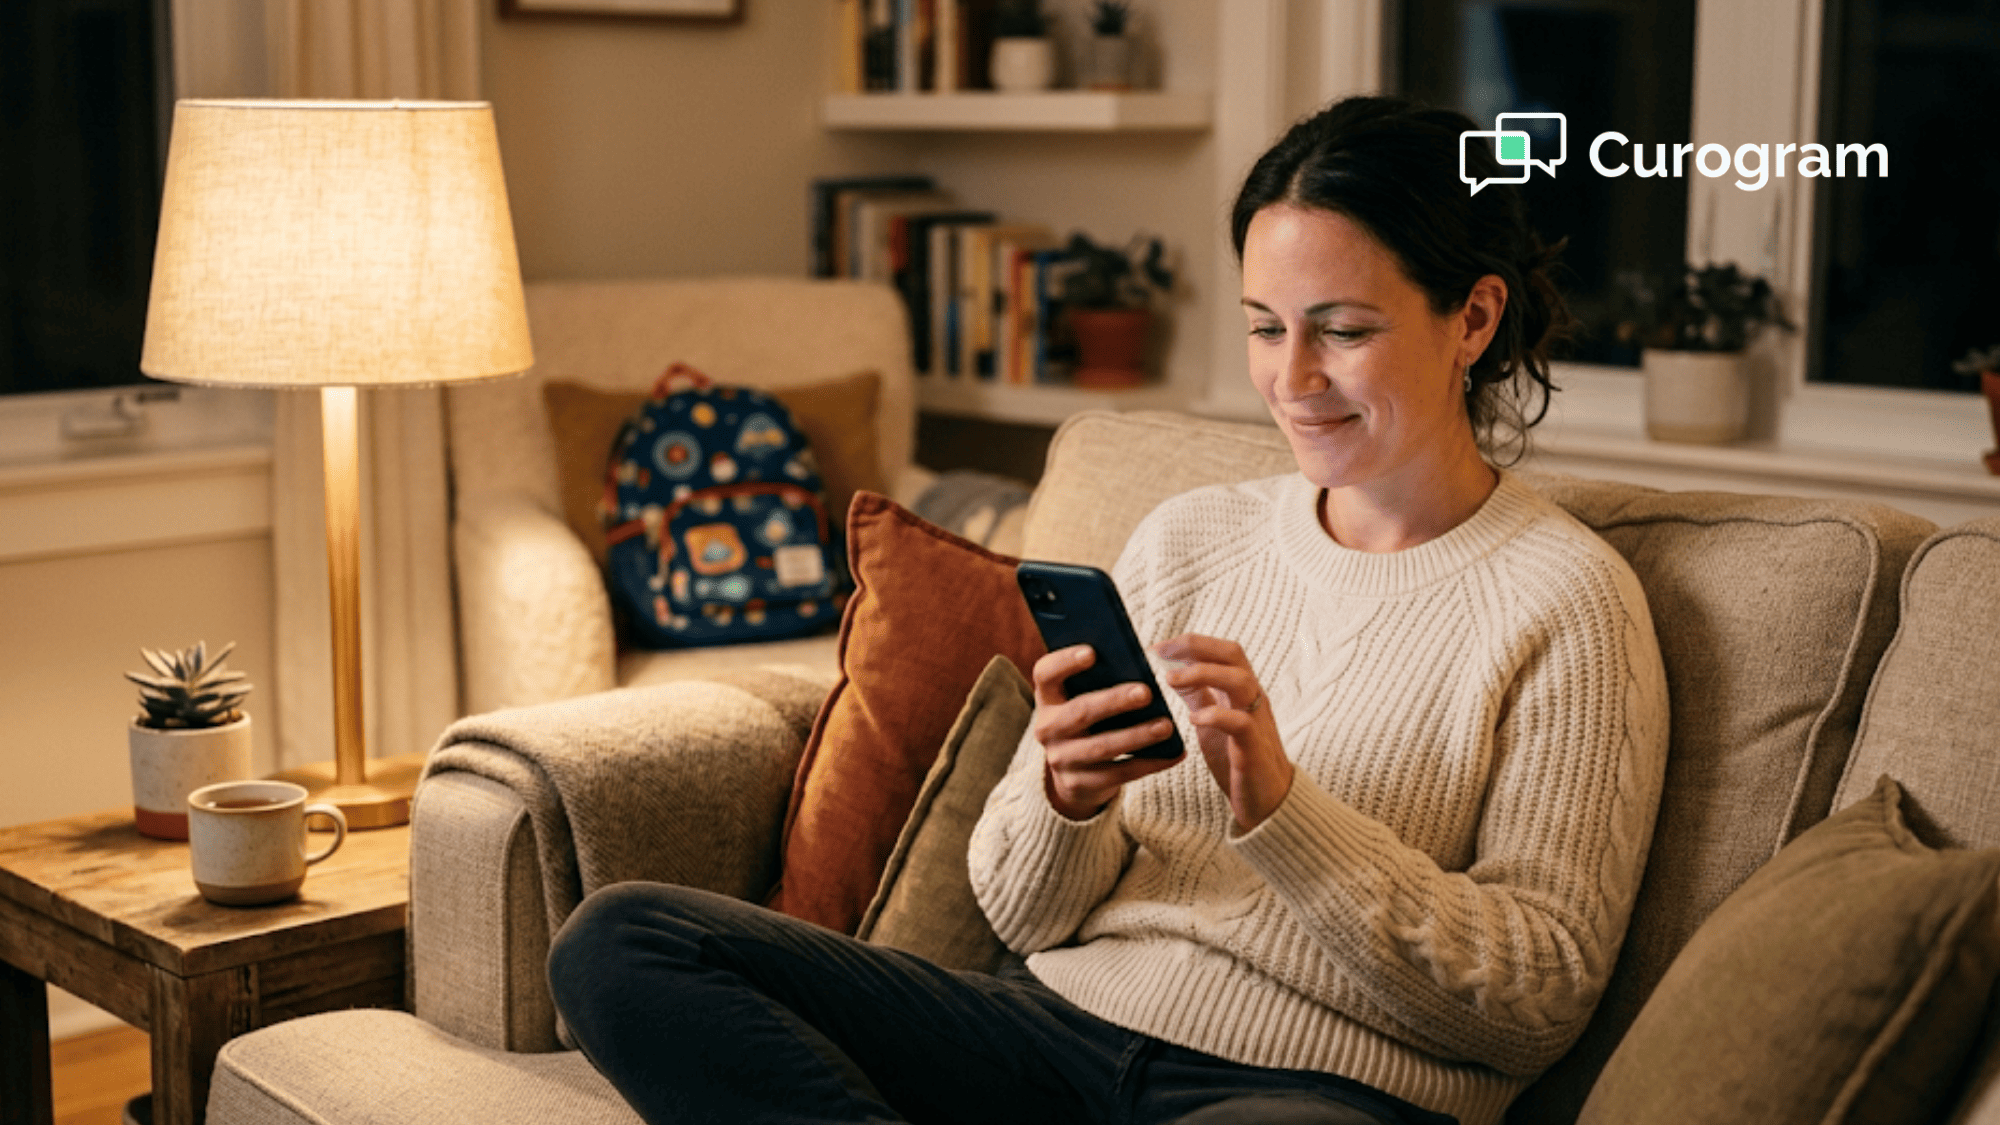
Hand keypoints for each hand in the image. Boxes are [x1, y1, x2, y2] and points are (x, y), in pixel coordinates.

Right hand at [1030, 645, 1181, 820]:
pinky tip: (1174, 753)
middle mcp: (1047, 728)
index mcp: (1048, 697)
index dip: (1065, 661)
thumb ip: (1100, 681)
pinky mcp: (1080, 784)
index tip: (1092, 652)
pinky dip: (1150, 763)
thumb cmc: (1089, 722)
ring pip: (1102, 747)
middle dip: (1114, 701)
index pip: (1045, 673)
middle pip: (1080, 711)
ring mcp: (1061, 759)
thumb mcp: (1082, 699)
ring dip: (1137, 735)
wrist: (1074, 774)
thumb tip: (1138, 663)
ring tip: (1166, 725)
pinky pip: (1119, 773)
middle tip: (1146, 692)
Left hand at [1155, 634, 1292, 832]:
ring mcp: (1256, 721)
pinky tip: (1193, 718)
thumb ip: (1197, 696)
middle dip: (1196, 647)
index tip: (1158, 646)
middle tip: (1162, 653)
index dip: (1191, 643)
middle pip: (1233, 654)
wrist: (1269, 801)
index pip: (1222, 651)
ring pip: (1239, 680)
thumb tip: (1172, 671)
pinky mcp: (1254, 748)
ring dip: (1203, 674)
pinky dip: (1216, 715)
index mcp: (1241, 691)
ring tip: (1171, 680)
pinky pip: (1241, 723)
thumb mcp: (1211, 722)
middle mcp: (1252, 698)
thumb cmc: (1238, 759)